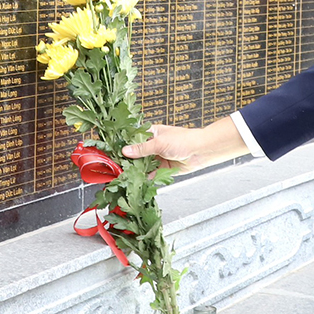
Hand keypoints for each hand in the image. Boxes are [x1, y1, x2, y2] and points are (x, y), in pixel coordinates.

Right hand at [121, 116, 249, 173]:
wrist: (201, 152)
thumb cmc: (184, 140)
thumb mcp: (160, 143)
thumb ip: (142, 149)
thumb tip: (125, 151)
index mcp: (151, 133)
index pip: (133, 138)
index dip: (122, 144)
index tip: (111, 151)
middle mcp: (152, 145)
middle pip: (135, 153)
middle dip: (126, 160)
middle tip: (114, 166)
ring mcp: (157, 157)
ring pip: (141, 165)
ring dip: (134, 170)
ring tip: (122, 175)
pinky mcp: (162, 169)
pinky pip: (149, 174)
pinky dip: (143, 178)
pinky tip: (135, 181)